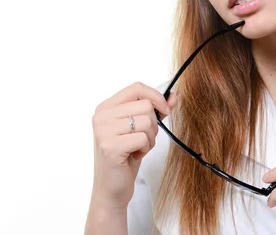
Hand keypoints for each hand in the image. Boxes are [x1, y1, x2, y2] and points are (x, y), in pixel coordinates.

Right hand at [90, 82, 177, 209]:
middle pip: (145, 105)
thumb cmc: (126, 157)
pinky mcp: (110, 146)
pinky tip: (134, 156)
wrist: (112, 188)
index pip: (137, 87)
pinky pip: (143, 138)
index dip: (156, 96)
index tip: (165, 110)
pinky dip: (145, 148)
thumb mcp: (141, 129)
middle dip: (153, 124)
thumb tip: (173, 96)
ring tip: (137, 148)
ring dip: (150, 138)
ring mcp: (103, 131)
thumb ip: (156, 111)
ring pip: (146, 121)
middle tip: (143, 139)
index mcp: (106, 107)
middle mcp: (101, 116)